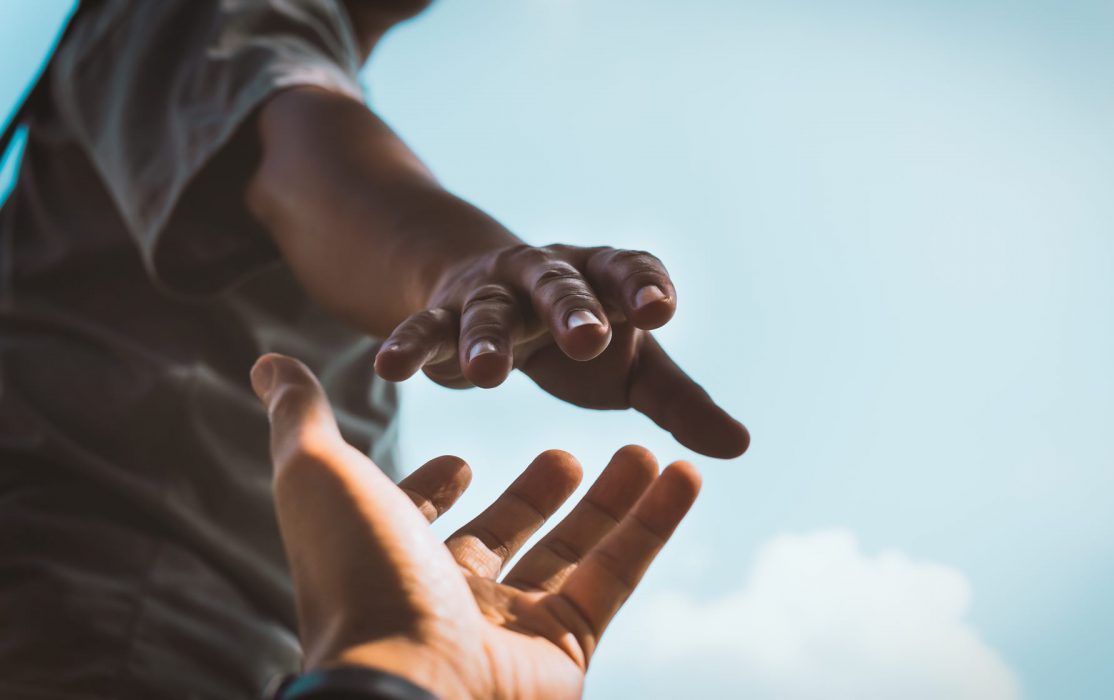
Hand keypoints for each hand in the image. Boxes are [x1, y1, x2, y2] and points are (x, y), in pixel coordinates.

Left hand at [252, 353, 701, 699]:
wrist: (407, 684)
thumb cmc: (358, 575)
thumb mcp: (319, 475)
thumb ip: (300, 416)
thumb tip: (268, 361)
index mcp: (390, 558)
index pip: (417, 520)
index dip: (436, 490)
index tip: (462, 460)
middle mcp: (448, 596)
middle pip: (506, 533)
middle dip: (538, 494)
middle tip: (568, 453)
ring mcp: (509, 627)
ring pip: (573, 554)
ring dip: (612, 502)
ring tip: (645, 450)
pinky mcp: (566, 649)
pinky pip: (617, 577)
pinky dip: (653, 525)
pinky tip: (683, 474)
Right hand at [373, 244, 749, 458]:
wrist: (494, 294)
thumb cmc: (581, 337)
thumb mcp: (634, 367)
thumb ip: (681, 402)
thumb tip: (741, 447)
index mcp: (604, 280)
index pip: (628, 272)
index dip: (643, 287)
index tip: (661, 310)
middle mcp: (548, 277)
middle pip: (561, 286)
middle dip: (573, 310)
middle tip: (589, 338)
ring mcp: (492, 293)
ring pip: (488, 311)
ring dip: (486, 338)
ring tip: (486, 376)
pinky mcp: (443, 314)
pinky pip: (424, 329)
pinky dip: (408, 345)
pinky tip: (388, 367)